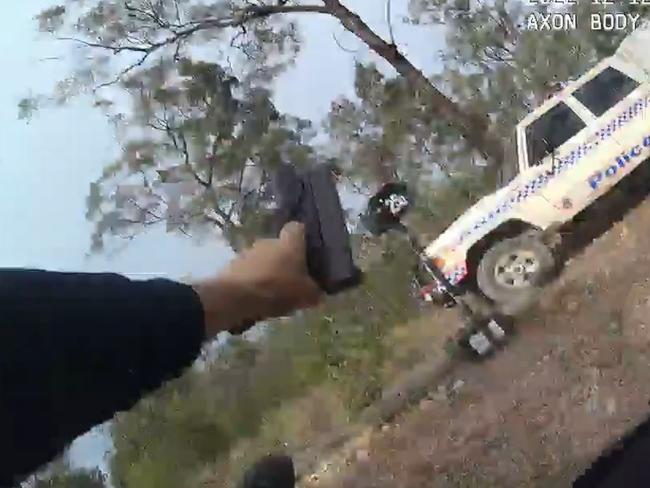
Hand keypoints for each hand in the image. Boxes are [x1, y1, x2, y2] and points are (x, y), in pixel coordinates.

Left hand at [192, 222, 321, 337]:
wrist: (237, 298)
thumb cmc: (278, 289)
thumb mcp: (306, 295)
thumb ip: (314, 292)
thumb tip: (317, 293)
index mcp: (289, 242)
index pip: (298, 228)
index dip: (303, 238)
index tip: (307, 252)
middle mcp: (268, 240)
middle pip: (280, 246)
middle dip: (284, 260)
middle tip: (291, 279)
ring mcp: (248, 252)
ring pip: (263, 259)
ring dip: (267, 271)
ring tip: (272, 293)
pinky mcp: (232, 265)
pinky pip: (248, 271)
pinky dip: (253, 281)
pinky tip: (256, 298)